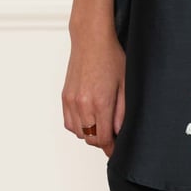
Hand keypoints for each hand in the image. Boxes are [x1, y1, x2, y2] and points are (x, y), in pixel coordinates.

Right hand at [62, 23, 125, 158]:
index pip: (102, 138)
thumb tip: (118, 132)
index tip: (117, 149)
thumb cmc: (111, 58)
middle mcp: (83, 104)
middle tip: (113, 136)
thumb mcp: (125, 84)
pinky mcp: (65, 97)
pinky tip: (89, 119)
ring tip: (102, 125)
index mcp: (100, 102)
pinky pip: (69, 123)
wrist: (91, 40)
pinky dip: (79, 126)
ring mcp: (71, 101)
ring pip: (78, 133)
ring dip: (90, 134)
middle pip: (90, 139)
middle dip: (102, 141)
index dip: (111, 147)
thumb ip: (122, 112)